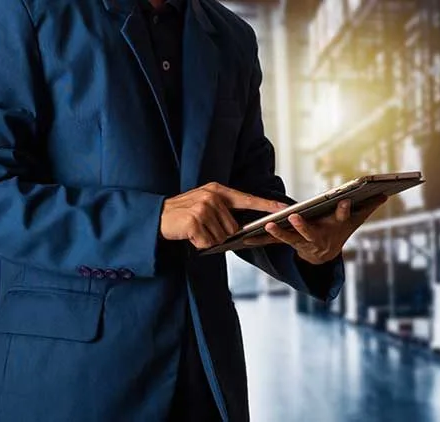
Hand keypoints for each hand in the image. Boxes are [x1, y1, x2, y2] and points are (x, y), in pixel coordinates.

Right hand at [160, 182, 287, 248]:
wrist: (156, 216)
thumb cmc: (184, 213)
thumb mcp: (204, 204)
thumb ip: (223, 211)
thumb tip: (239, 229)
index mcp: (218, 191)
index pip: (248, 198)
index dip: (267, 204)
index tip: (283, 208)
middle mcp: (213, 197)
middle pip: (233, 227)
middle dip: (220, 234)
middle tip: (202, 228)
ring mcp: (203, 208)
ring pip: (222, 237)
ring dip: (209, 239)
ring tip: (195, 230)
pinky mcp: (195, 221)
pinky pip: (208, 242)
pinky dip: (200, 244)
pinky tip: (190, 235)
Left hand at [243, 196, 387, 264]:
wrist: (324, 256)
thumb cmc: (338, 231)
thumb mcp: (354, 221)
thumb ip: (367, 207)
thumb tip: (385, 193)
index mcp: (334, 228)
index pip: (341, 218)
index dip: (343, 211)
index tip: (345, 202)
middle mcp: (317, 238)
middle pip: (311, 233)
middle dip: (304, 226)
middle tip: (295, 217)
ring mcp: (301, 243)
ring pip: (289, 239)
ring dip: (278, 233)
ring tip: (268, 225)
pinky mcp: (287, 243)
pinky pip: (272, 242)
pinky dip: (259, 239)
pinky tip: (244, 238)